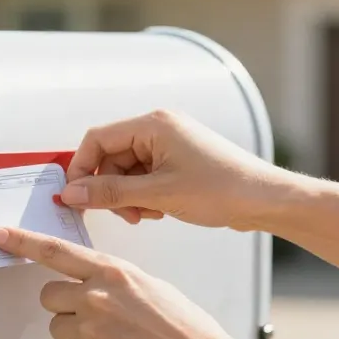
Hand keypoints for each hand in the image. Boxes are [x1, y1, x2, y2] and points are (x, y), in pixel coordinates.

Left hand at [0, 226, 242, 338]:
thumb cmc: (185, 327)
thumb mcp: (150, 286)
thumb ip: (112, 281)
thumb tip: (87, 286)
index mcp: (113, 271)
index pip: (55, 251)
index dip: (22, 242)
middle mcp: (95, 296)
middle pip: (48, 296)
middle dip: (65, 306)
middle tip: (98, 319)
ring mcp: (89, 330)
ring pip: (58, 328)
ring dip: (77, 336)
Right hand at [59, 109, 283, 230]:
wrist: (265, 200)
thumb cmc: (223, 188)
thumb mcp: (157, 194)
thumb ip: (110, 193)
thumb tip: (73, 193)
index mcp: (153, 125)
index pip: (97, 139)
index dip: (81, 168)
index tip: (75, 195)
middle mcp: (159, 128)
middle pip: (110, 157)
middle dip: (109, 188)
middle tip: (120, 213)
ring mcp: (169, 144)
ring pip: (126, 170)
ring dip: (127, 196)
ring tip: (146, 214)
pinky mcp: (177, 161)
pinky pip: (144, 176)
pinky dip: (143, 195)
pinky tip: (158, 210)